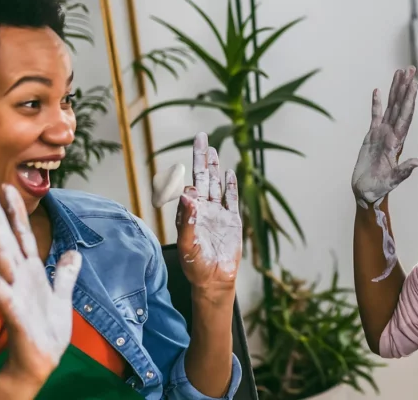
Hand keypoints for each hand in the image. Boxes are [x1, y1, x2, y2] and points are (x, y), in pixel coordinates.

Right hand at [0, 183, 80, 388]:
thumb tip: (74, 252)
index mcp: (30, 270)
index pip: (22, 234)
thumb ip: (65, 274)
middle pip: (5, 237)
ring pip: (0, 253)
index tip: (6, 186)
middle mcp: (19, 275)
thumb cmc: (46, 329)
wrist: (43, 360)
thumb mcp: (62, 296)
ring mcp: (13, 289)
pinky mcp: (11, 307)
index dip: (15, 210)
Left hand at [175, 132, 242, 292]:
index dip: (185, 176)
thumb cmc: (196, 266)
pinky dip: (231, 185)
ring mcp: (218, 213)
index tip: (185, 172)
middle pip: (202, 178)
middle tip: (201, 137)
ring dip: (214, 167)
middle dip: (201, 158)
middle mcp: (202, 209)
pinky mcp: (232, 220)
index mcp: (188, 214)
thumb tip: (186, 194)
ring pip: (216, 184)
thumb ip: (186, 220)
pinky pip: (231, 198)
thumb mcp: (187, 245)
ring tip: (212, 149)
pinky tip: (229, 171)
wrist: (214, 280)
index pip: (186, 188)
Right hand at [351, 67, 417, 207]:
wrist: (367, 193)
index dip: (410, 100)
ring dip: (395, 90)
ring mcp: (382, 134)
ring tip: (399, 73)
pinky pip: (375, 116)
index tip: (414, 84)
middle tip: (410, 69)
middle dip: (405, 87)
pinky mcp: (371, 137)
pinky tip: (378, 91)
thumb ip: (405, 170)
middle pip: (400, 106)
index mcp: (397, 142)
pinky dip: (376, 104)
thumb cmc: (379, 188)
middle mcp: (392, 135)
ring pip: (390, 107)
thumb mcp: (393, 180)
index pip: (405, 116)